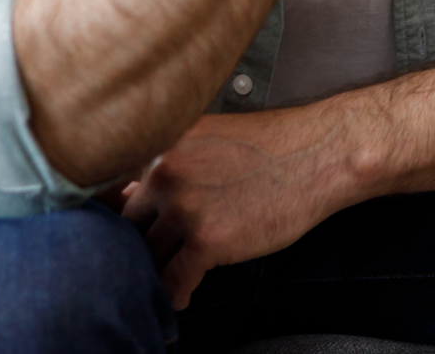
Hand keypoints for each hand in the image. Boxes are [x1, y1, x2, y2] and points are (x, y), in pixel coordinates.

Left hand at [121, 107, 360, 308]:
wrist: (322, 154)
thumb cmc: (276, 146)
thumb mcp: (211, 140)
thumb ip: (171, 164)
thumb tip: (130, 193)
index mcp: (165, 144)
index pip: (112, 187)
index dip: (115, 214)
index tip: (119, 232)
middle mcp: (166, 172)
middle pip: (128, 224)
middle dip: (141, 243)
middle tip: (155, 256)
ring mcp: (184, 207)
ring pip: (149, 255)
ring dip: (159, 271)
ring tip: (171, 277)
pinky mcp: (207, 240)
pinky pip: (173, 281)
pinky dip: (177, 294)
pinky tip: (186, 294)